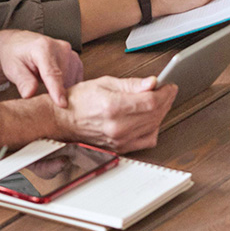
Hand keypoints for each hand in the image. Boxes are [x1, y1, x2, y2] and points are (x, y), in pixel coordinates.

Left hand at [0, 31, 82, 107]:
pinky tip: (53, 83)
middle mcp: (61, 48)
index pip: (53, 73)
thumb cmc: (15, 56)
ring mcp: (71, 54)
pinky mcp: (76, 61)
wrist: (19, 44)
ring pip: (71, 81)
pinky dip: (66, 86)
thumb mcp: (12, 68)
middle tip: (39, 92)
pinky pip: (75, 80)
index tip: (62, 104)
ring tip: (43, 83)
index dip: (57, 90)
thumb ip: (23, 81)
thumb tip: (29, 94)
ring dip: (61, 89)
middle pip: (63, 80)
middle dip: (54, 92)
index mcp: (43, 48)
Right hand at [56, 76, 176, 151]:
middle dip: (165, 100)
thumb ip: (131, 84)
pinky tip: (149, 120)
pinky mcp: (119, 148)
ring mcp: (119, 139)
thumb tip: (152, 83)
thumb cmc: (77, 101)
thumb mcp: (104, 83)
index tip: (169, 86)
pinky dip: (153, 129)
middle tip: (165, 91)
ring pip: (155, 126)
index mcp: (113, 107)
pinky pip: (147, 141)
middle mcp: (117, 126)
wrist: (60, 120)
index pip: (152, 100)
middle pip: (156, 113)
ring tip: (156, 103)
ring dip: (161, 113)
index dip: (166, 92)